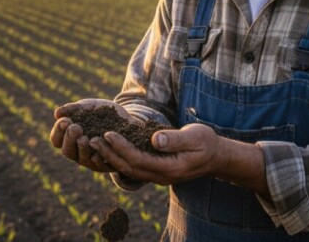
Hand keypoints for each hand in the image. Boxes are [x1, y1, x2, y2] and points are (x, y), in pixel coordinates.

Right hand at [49, 99, 133, 172]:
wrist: (127, 119)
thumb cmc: (103, 113)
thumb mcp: (89, 107)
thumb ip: (74, 108)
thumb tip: (57, 113)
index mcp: (70, 138)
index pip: (57, 139)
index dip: (58, 131)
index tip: (65, 120)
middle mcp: (78, 151)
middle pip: (67, 151)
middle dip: (69, 139)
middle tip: (75, 127)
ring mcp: (92, 159)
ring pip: (82, 158)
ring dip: (82, 149)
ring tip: (84, 138)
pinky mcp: (107, 164)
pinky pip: (101, 164)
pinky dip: (98, 157)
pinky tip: (99, 148)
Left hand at [90, 123, 223, 184]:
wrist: (216, 156)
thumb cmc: (207, 143)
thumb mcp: (195, 137)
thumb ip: (175, 139)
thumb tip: (154, 139)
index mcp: (169, 168)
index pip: (137, 159)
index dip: (121, 147)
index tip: (108, 133)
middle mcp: (160, 175)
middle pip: (128, 167)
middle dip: (109, 153)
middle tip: (92, 139)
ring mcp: (157, 175)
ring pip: (128, 169)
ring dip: (111, 156)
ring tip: (95, 142)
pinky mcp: (156, 170)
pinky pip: (134, 167)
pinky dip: (119, 158)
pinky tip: (108, 147)